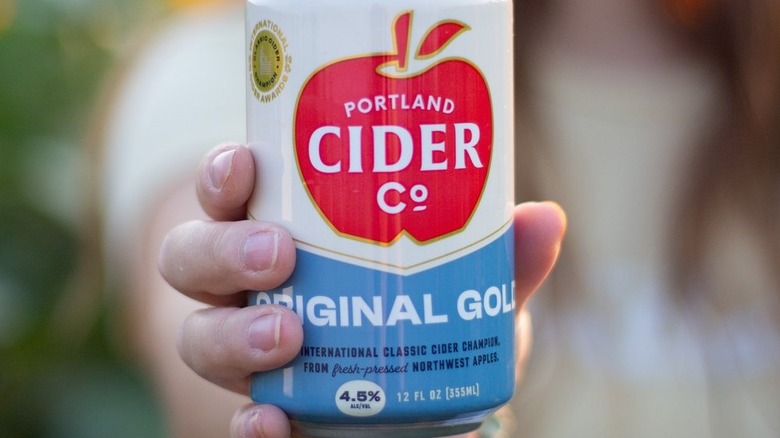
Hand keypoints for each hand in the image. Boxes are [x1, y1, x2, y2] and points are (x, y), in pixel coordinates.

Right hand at [158, 143, 565, 437]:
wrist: (422, 397)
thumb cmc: (425, 311)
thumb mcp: (460, 278)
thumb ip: (496, 256)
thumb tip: (544, 218)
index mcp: (282, 229)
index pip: (229, 193)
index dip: (221, 175)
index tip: (245, 166)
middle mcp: (247, 289)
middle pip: (191, 259)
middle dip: (222, 251)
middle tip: (279, 255)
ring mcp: (247, 351)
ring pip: (196, 335)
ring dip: (228, 335)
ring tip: (285, 335)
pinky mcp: (268, 411)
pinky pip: (235, 421)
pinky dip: (246, 427)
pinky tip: (271, 423)